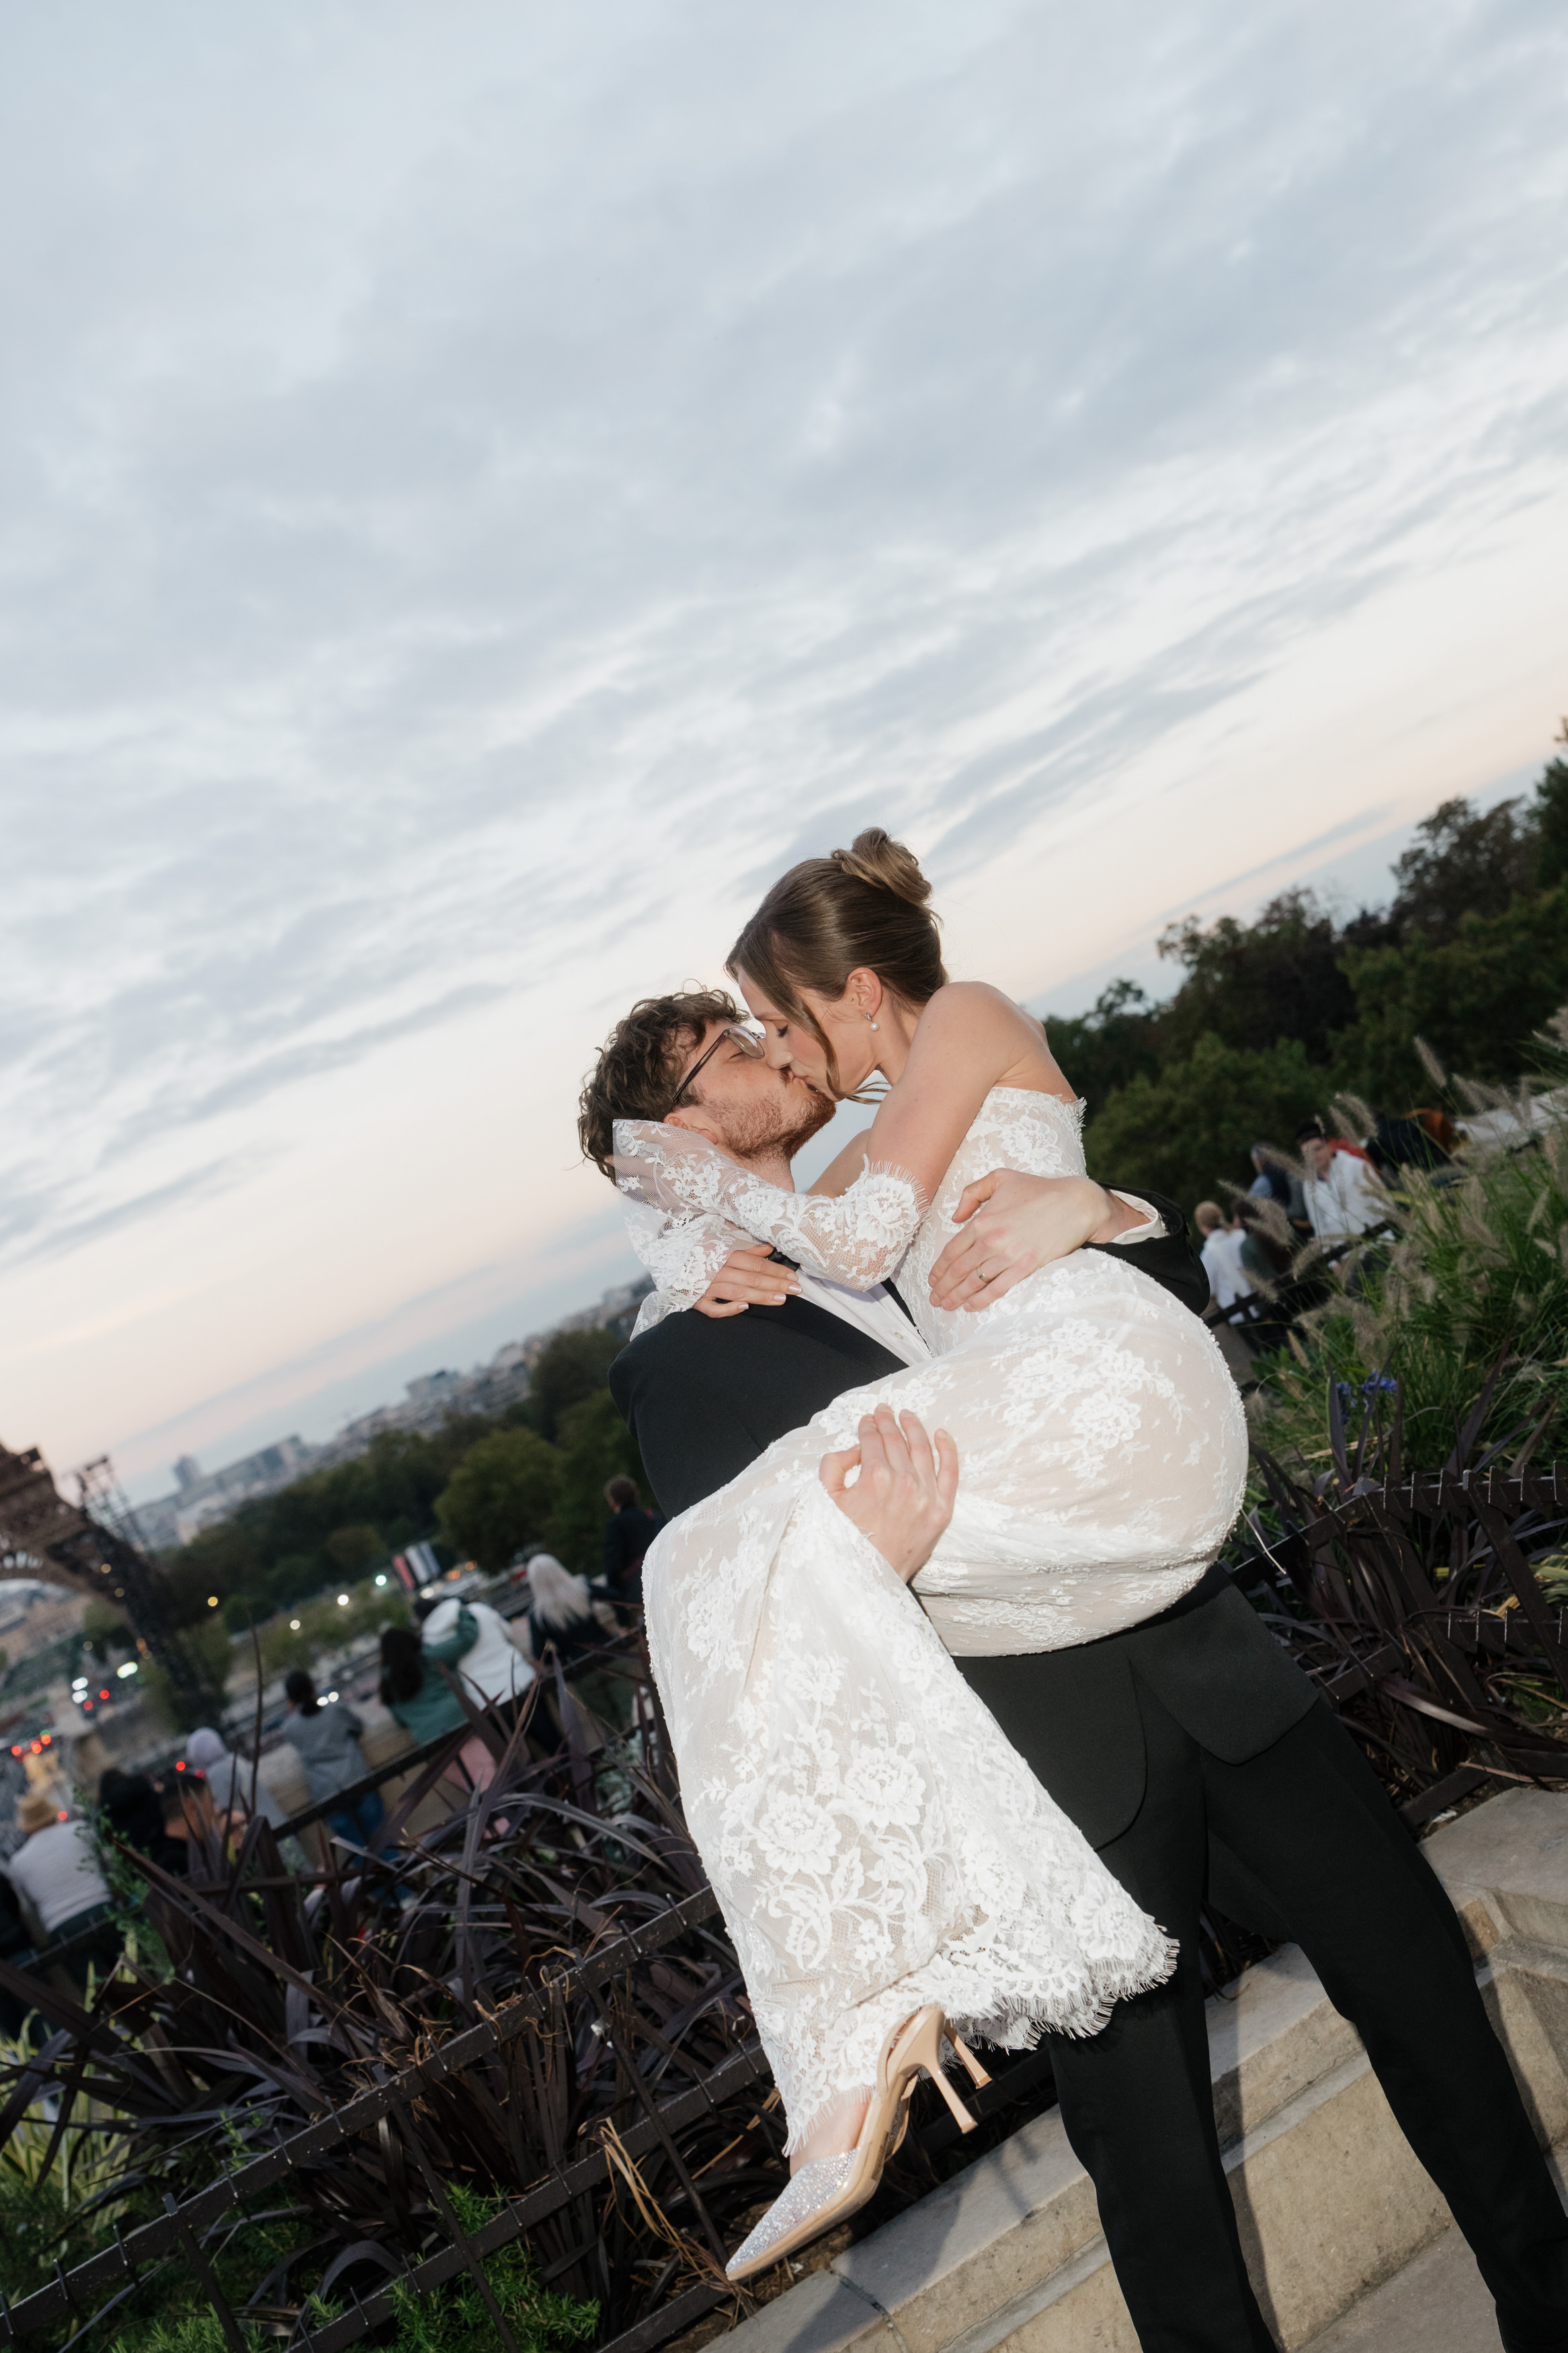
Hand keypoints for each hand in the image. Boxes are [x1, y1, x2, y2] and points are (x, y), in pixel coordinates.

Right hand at [692, 1243, 801, 1319]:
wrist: (671, 1264)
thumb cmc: (701, 1257)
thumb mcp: (723, 1248)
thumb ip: (747, 1251)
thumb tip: (768, 1248)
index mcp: (724, 1256)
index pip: (755, 1264)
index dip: (775, 1270)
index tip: (792, 1277)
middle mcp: (717, 1271)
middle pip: (751, 1279)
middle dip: (775, 1284)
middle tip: (795, 1290)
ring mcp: (707, 1287)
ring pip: (738, 1293)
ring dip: (760, 1296)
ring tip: (780, 1299)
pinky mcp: (697, 1301)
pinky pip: (713, 1309)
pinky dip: (728, 1309)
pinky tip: (744, 1308)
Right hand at [818, 1405, 958, 1583]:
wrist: (868, 1580)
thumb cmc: (844, 1541)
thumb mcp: (826, 1500)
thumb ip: (834, 1465)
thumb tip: (855, 1449)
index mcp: (874, 1477)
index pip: (873, 1440)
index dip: (868, 1426)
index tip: (867, 1420)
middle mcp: (903, 1482)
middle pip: (896, 1440)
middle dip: (888, 1422)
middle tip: (884, 1411)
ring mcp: (926, 1496)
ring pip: (922, 1449)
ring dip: (914, 1428)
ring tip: (907, 1416)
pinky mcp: (941, 1511)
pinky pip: (950, 1472)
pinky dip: (947, 1450)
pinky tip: (942, 1434)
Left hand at [927, 1170, 1141, 1309]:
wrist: (1075, 1203)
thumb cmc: (1038, 1189)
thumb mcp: (1001, 1178)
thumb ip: (972, 1193)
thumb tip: (955, 1217)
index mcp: (983, 1220)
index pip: (952, 1250)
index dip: (938, 1268)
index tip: (931, 1279)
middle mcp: (992, 1240)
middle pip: (959, 1270)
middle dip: (943, 1287)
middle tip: (934, 1298)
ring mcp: (1009, 1255)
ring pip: (975, 1282)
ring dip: (957, 1296)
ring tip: (947, 1305)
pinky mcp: (1026, 1267)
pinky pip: (998, 1288)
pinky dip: (981, 1300)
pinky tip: (970, 1306)